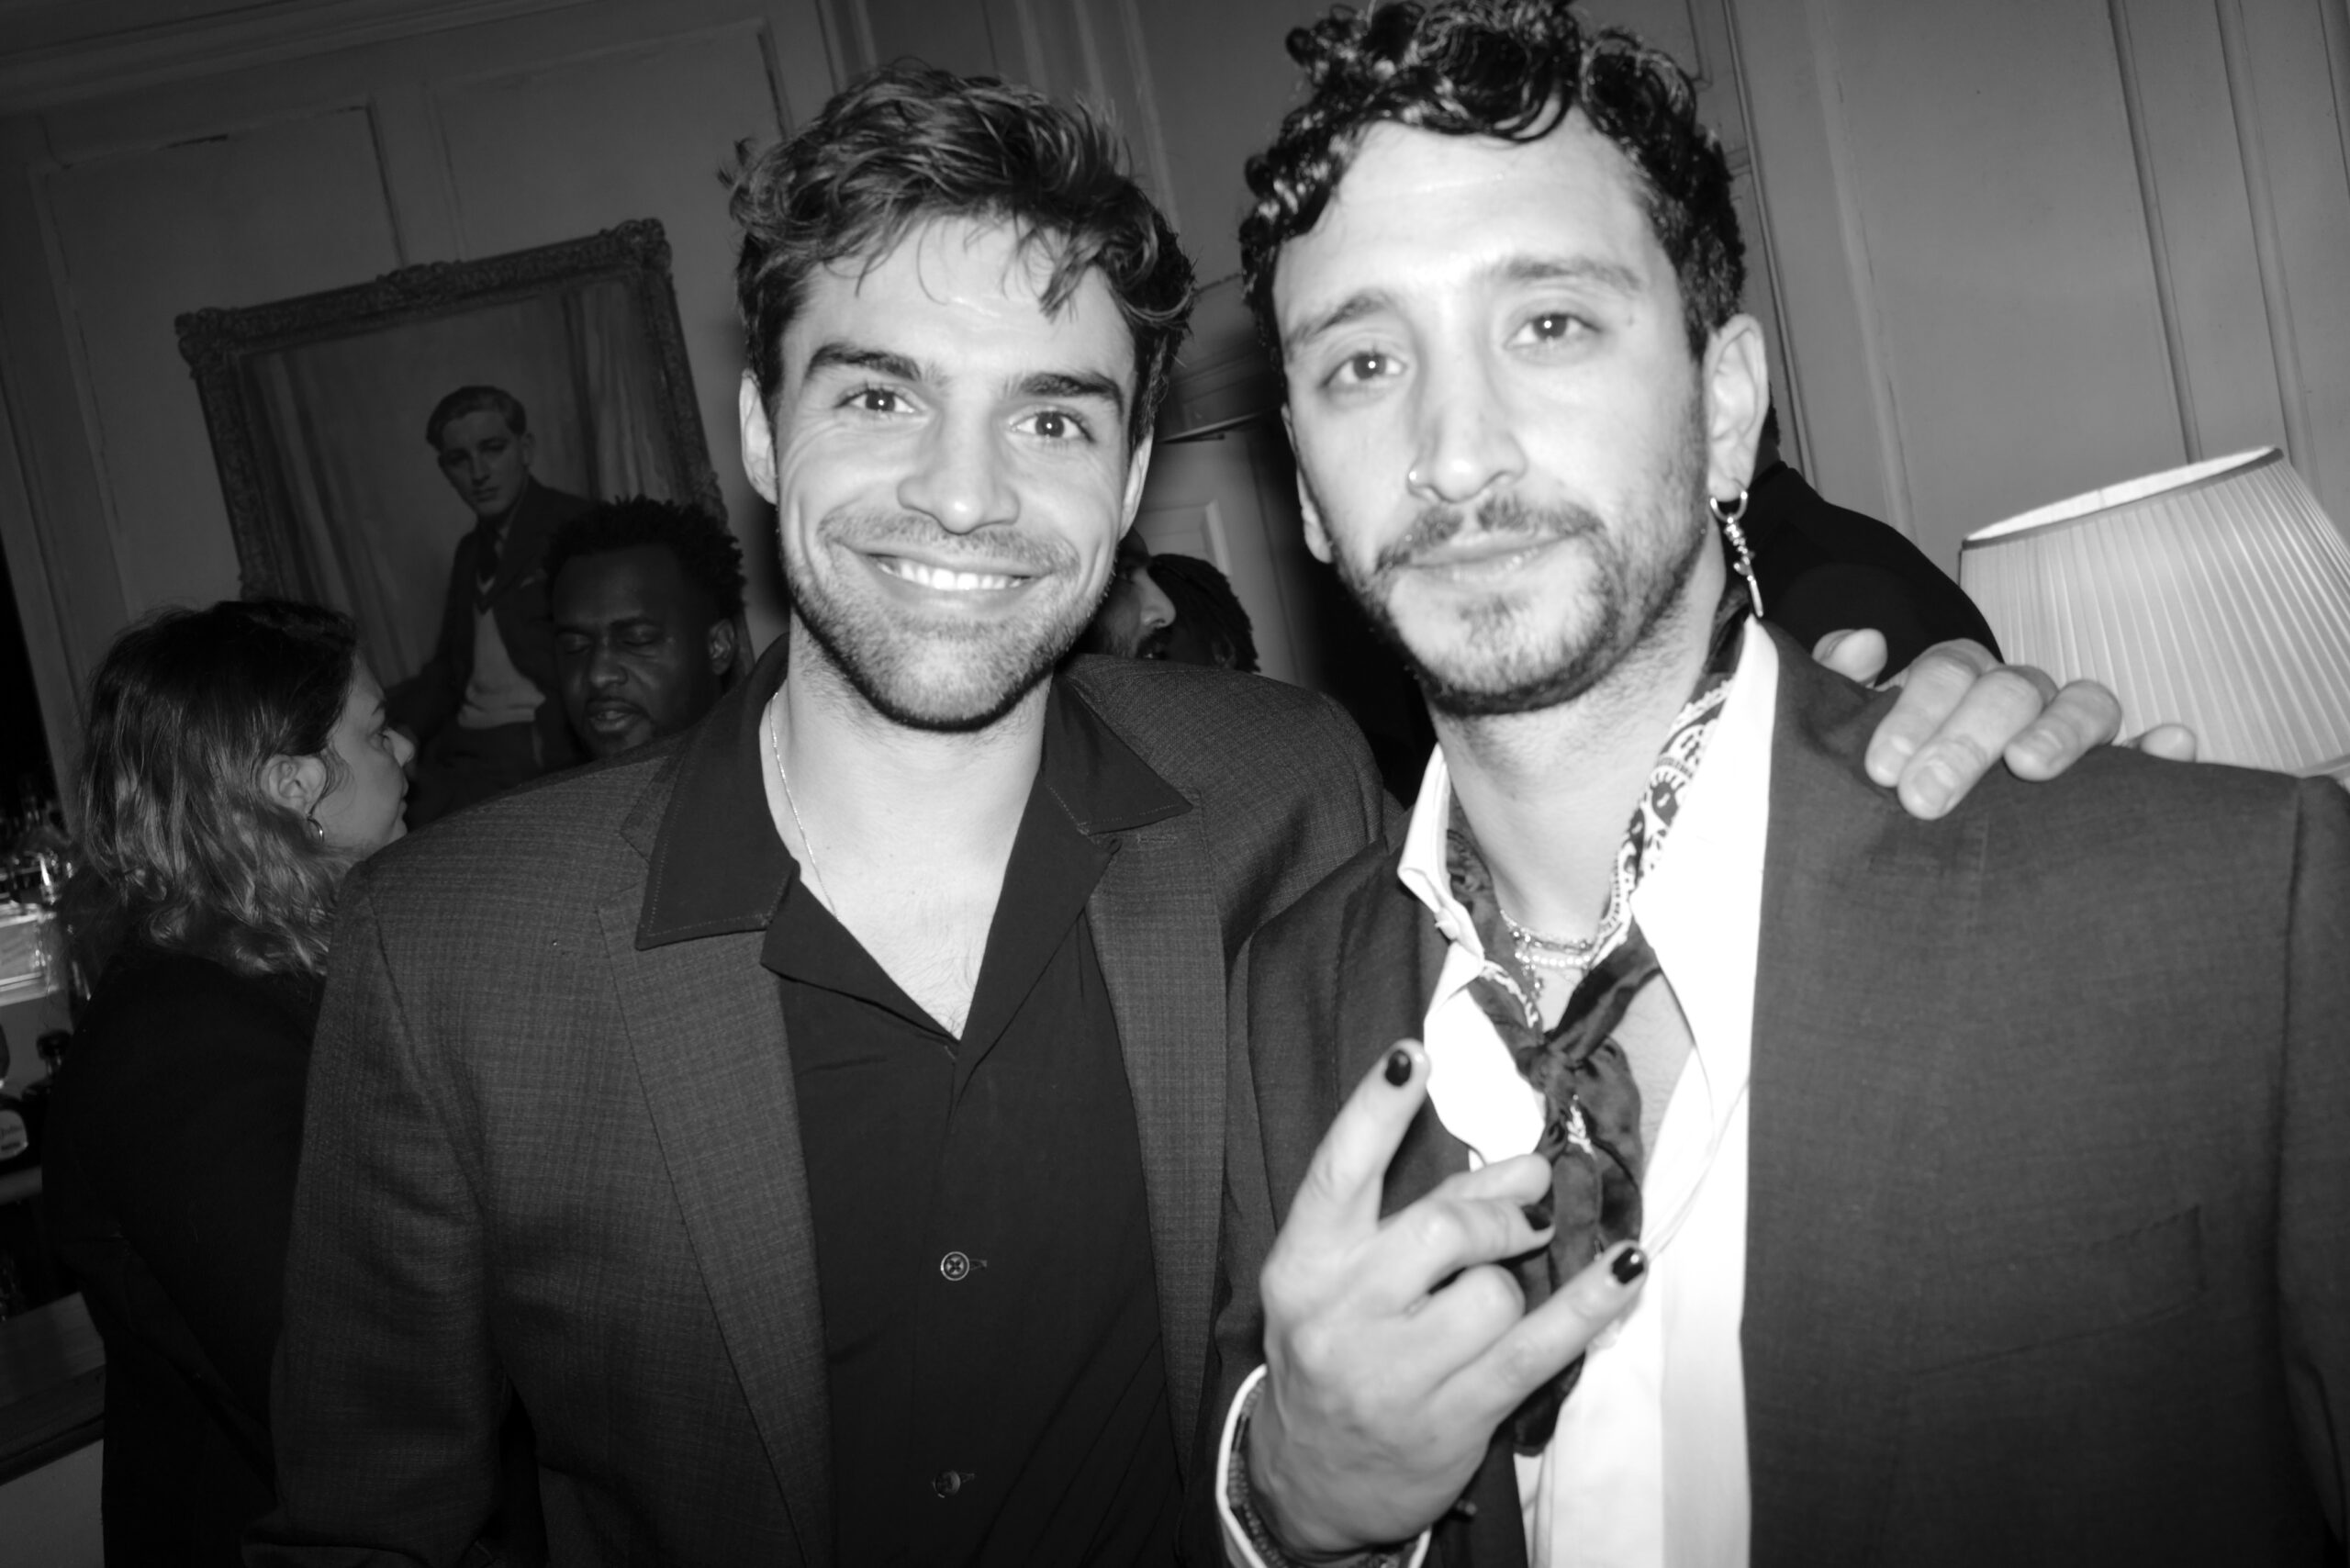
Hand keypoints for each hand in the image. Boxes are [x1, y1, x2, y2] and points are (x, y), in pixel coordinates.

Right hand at [1245, 1043, 1644, 1553]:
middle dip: (1496, 1215)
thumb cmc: (1339, 1350)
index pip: (1337, 1172)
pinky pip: (1538, 1348)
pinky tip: (1625, 1265)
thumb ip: (1427, 1213)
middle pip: (1441, 1229)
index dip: (1376, 1108)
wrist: (1313, 1478)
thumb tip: (1526, 1166)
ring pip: (1492, 1292)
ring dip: (1510, 1284)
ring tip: (1491, 1302)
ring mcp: (1391, 1375)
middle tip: (1520, 1213)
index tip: (1413, 1054)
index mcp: (1302, 1263)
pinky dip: (1589, 1302)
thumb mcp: (1352, 1276)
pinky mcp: (1449, 1419)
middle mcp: (1337, 1315)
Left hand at [1814, 633, 2194, 819]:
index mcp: (1957, 684)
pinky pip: (2152, 754)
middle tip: (1925, 798)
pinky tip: (2169, 748)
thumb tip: (1864, 644)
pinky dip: (2163, 748)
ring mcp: (2072, 732)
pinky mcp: (2122, 778)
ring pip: (2084, 704)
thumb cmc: (1892, 783)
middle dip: (1966, 739)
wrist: (1918, 851)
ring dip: (2059, 730)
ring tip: (2029, 767)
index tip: (1884, 769)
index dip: (1916, 710)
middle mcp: (2017, 700)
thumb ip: (1839, 687)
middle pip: (2009, 689)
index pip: (1947, 669)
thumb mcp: (1849, 739)